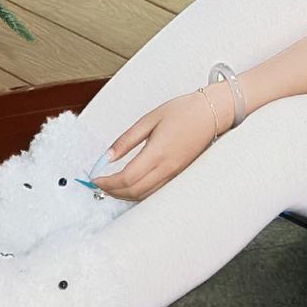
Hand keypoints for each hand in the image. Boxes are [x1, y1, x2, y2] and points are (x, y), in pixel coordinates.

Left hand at [91, 90, 222, 201]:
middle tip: (99, 184)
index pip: (126, 178)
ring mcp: (173, 174)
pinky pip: (154, 191)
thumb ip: (127, 139)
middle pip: (133, 192)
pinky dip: (137, 193)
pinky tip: (130, 184)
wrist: (212, 113)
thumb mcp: (150, 119)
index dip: (107, 182)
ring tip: (111, 185)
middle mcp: (166, 168)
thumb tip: (108, 156)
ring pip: (144, 196)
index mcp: (157, 152)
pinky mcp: (178, 175)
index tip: (95, 178)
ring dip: (124, 195)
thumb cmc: (183, 111)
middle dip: (112, 192)